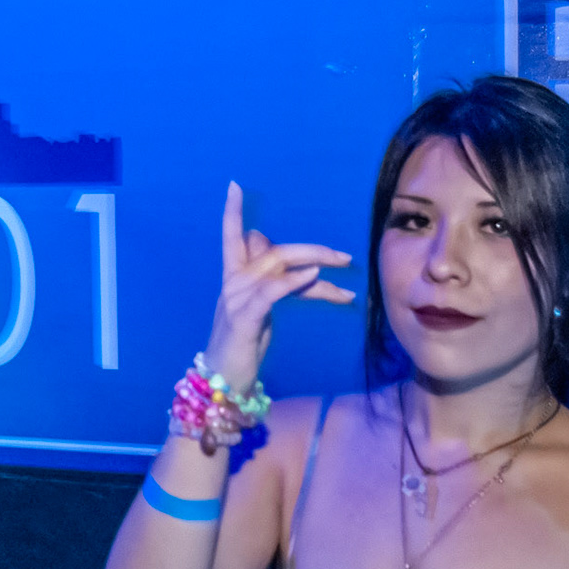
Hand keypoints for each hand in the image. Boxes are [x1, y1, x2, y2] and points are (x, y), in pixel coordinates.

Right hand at [205, 182, 352, 388]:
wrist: (224, 382)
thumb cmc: (244, 346)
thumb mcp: (263, 311)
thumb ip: (278, 286)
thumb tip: (306, 268)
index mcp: (233, 279)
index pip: (231, 238)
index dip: (232, 213)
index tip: (234, 186)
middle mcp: (233, 283)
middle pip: (271, 249)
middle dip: (312, 249)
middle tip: (344, 256)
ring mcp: (236, 299)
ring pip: (277, 265)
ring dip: (314, 261)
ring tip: (343, 264)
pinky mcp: (244, 318)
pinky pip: (272, 291)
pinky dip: (294, 281)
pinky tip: (314, 276)